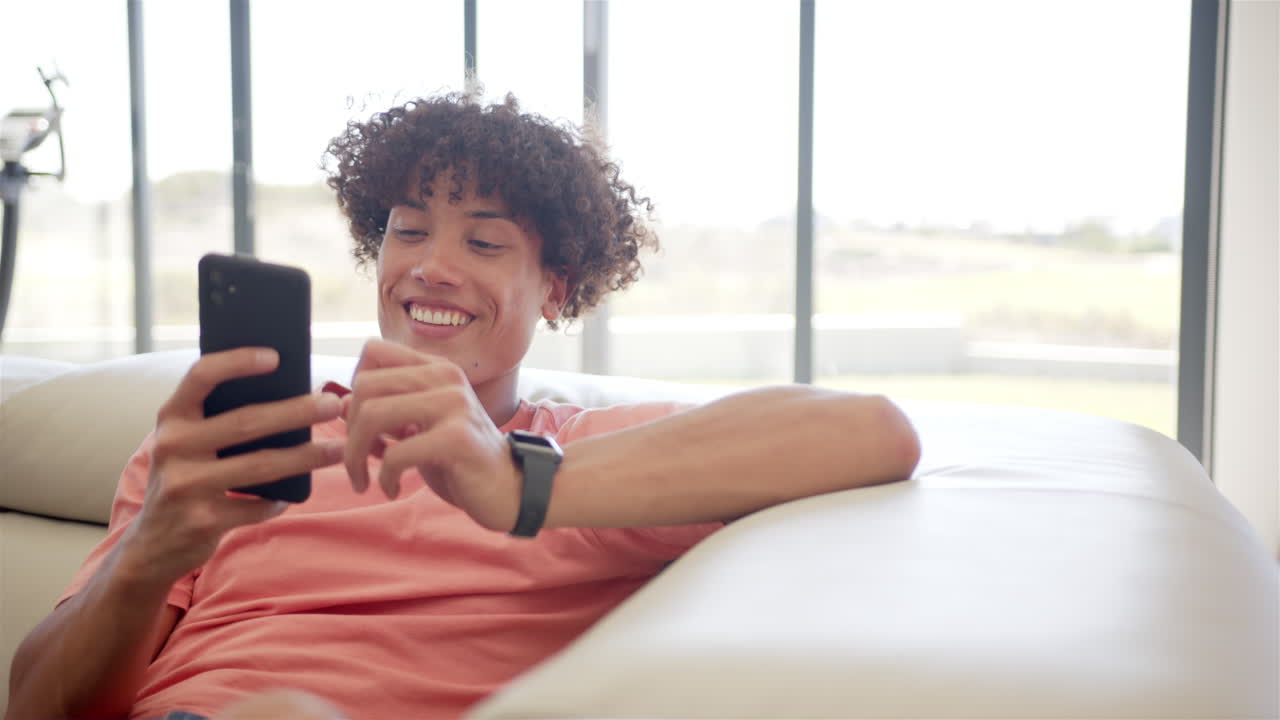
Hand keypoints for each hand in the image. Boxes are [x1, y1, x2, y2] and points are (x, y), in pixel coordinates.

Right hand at [119, 348, 344, 588]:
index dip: (237, 361)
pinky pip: (258, 506)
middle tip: (333, 404)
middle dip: (297, 411)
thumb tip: (288, 393)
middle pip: (246, 421)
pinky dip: (280, 500)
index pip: (201, 376)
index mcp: (171, 418)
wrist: (151, 545)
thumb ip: (218, 419)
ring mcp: (185, 485)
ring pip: (261, 465)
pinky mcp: (202, 520)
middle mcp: (173, 447)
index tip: (276, 356)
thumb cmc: (184, 478)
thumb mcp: (187, 443)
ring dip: (306, 456)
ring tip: (337, 449)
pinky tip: (292, 495)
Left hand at [344, 339, 520, 531]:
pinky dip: (384, 477)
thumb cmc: (460, 461)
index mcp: (436, 369)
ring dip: (355, 456)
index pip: (373, 351)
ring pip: (374, 415)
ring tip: (364, 479)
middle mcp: (446, 377)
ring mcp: (454, 405)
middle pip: (364, 385)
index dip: (354, 386)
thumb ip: (388, 411)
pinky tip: (392, 488)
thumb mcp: (421, 428)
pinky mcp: (457, 438)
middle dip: (348, 429)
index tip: (359, 422)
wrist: (510, 489)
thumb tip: (338, 404)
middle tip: (356, 461)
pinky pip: (396, 454)